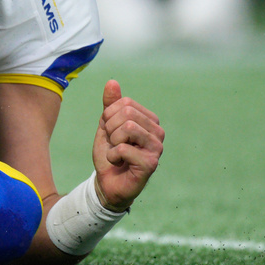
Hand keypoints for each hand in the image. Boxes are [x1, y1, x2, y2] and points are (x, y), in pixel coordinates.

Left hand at [91, 80, 164, 211]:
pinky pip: (124, 148)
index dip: (109, 116)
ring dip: (113, 142)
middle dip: (110, 129)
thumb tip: (112, 82)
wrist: (107, 182)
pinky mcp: (151, 163)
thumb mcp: (106, 125)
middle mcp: (157, 132)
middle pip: (126, 113)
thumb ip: (110, 105)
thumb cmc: (110, 153)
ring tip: (116, 152)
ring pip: (127, 128)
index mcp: (149, 120)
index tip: (110, 132)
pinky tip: (119, 163)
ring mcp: (157, 148)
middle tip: (113, 144)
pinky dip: (113, 155)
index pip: (125, 103)